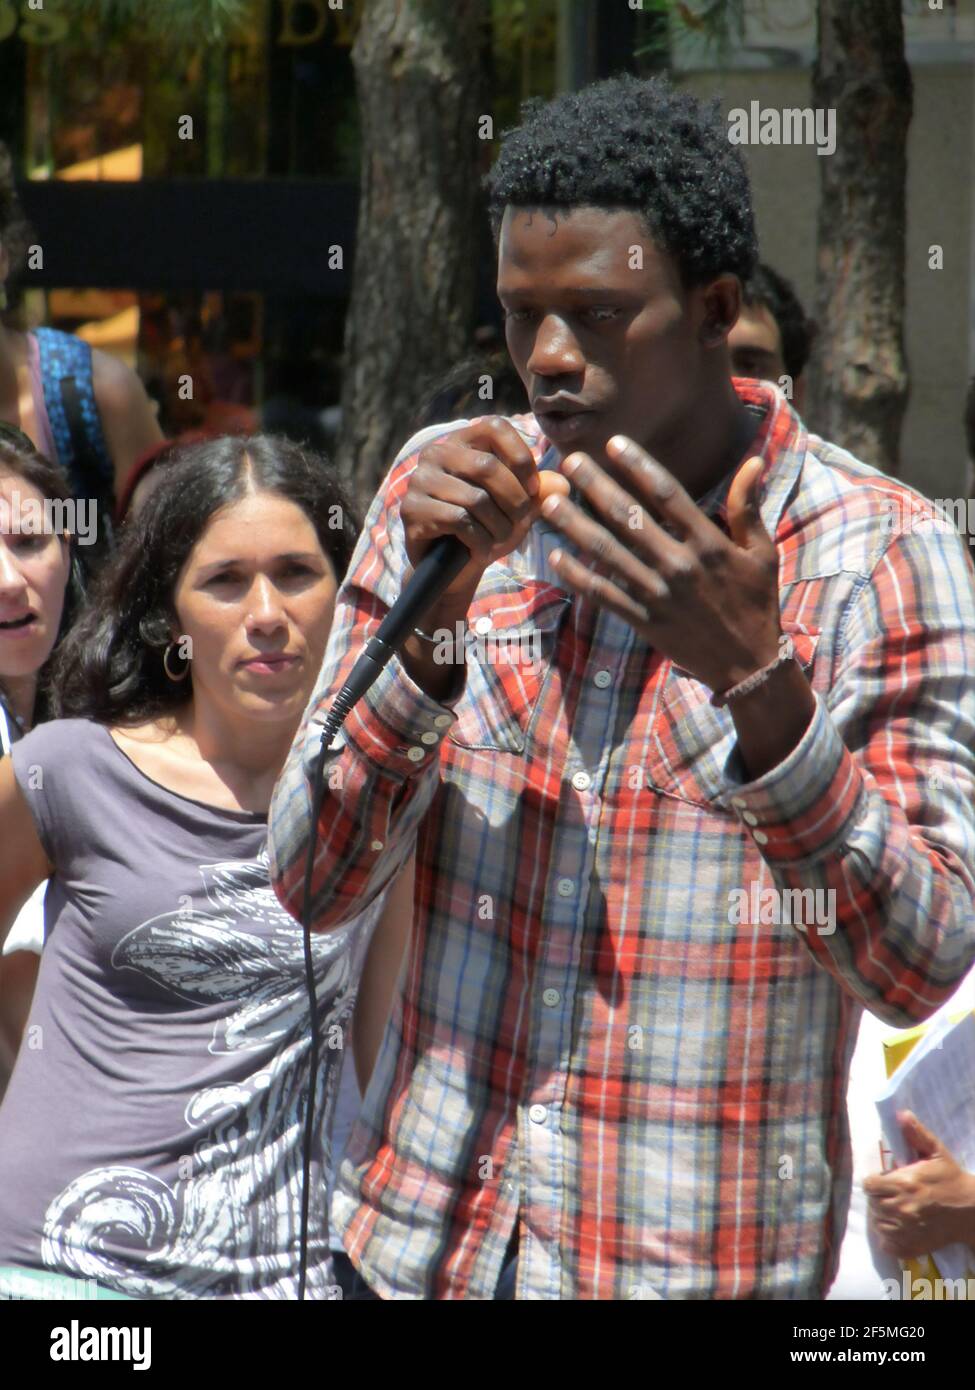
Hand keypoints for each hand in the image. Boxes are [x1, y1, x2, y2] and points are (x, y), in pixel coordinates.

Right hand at [400, 417, 568, 621]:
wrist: (452, 569)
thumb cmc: (487, 530)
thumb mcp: (517, 509)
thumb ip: (540, 493)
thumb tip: (562, 486)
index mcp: (461, 441)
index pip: (495, 427)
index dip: (521, 458)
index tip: (534, 491)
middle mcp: (435, 453)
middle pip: (487, 467)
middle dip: (515, 500)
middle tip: (522, 524)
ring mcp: (419, 481)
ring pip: (475, 498)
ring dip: (498, 528)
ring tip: (500, 542)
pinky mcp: (411, 511)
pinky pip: (458, 521)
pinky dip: (479, 542)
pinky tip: (480, 552)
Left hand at [538, 435, 781, 693]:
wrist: (750, 665)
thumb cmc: (756, 603)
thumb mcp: (761, 553)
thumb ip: (749, 507)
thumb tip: (752, 460)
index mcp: (708, 543)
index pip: (667, 494)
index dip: (638, 466)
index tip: (613, 444)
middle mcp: (679, 564)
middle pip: (629, 518)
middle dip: (595, 487)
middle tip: (568, 462)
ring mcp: (659, 594)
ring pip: (608, 554)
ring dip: (575, 526)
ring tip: (550, 503)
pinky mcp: (645, 620)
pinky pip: (604, 595)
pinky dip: (578, 577)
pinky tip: (555, 558)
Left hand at [864, 1111, 974, 1258]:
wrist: (971, 1212)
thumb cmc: (951, 1179)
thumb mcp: (936, 1153)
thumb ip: (916, 1134)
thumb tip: (901, 1115)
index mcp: (903, 1184)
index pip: (869, 1185)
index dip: (875, 1182)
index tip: (884, 1182)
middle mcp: (901, 1208)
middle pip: (872, 1204)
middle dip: (880, 1198)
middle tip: (893, 1195)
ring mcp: (905, 1231)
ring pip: (878, 1224)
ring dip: (884, 1217)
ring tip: (898, 1210)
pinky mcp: (910, 1248)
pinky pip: (886, 1244)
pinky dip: (889, 1238)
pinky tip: (900, 1227)